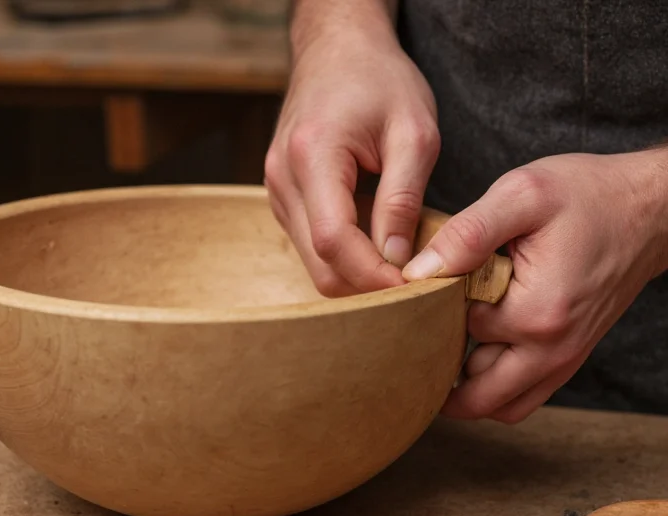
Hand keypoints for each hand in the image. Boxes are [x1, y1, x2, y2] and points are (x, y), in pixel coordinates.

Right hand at [264, 24, 440, 295]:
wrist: (337, 50)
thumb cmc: (379, 80)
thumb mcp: (413, 132)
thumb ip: (403, 198)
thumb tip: (396, 260)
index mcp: (313, 156)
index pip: (334, 240)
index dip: (374, 275)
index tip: (416, 288)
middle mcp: (282, 179)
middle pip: (319, 265)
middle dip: (367, 284)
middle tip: (415, 282)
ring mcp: (276, 191)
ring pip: (314, 262)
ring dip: (358, 271)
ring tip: (400, 255)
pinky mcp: (282, 198)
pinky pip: (311, 245)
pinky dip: (346, 254)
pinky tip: (376, 236)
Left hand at [402, 150, 667, 422]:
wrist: (649, 209)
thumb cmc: (588, 196)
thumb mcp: (522, 195)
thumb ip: (467, 234)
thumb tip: (418, 272)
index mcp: (535, 314)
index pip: (455, 335)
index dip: (431, 313)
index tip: (425, 287)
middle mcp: (552, 350)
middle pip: (477, 399)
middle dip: (438, 381)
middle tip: (413, 344)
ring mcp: (564, 359)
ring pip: (501, 405)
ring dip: (467, 389)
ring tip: (440, 348)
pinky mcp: (569, 355)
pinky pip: (524, 394)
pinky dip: (495, 385)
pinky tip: (474, 351)